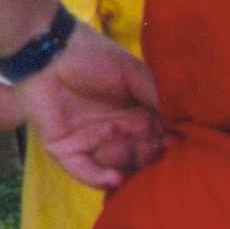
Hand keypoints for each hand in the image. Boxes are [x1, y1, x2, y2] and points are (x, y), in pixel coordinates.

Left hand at [18, 28, 166, 189]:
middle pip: (141, 159)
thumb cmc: (91, 55)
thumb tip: (183, 122)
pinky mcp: (66, 150)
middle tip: (155, 150)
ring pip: (118, 169)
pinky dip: (101, 179)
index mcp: (136, 115)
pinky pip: (85, 172)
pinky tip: (116, 178)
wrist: (46, 48)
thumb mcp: (132, 72)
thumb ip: (157, 95)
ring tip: (135, 158)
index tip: (175, 143)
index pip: (159, 140)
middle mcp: (117, 133)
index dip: (168, 145)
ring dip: (129, 169)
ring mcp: (92, 143)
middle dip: (150, 159)